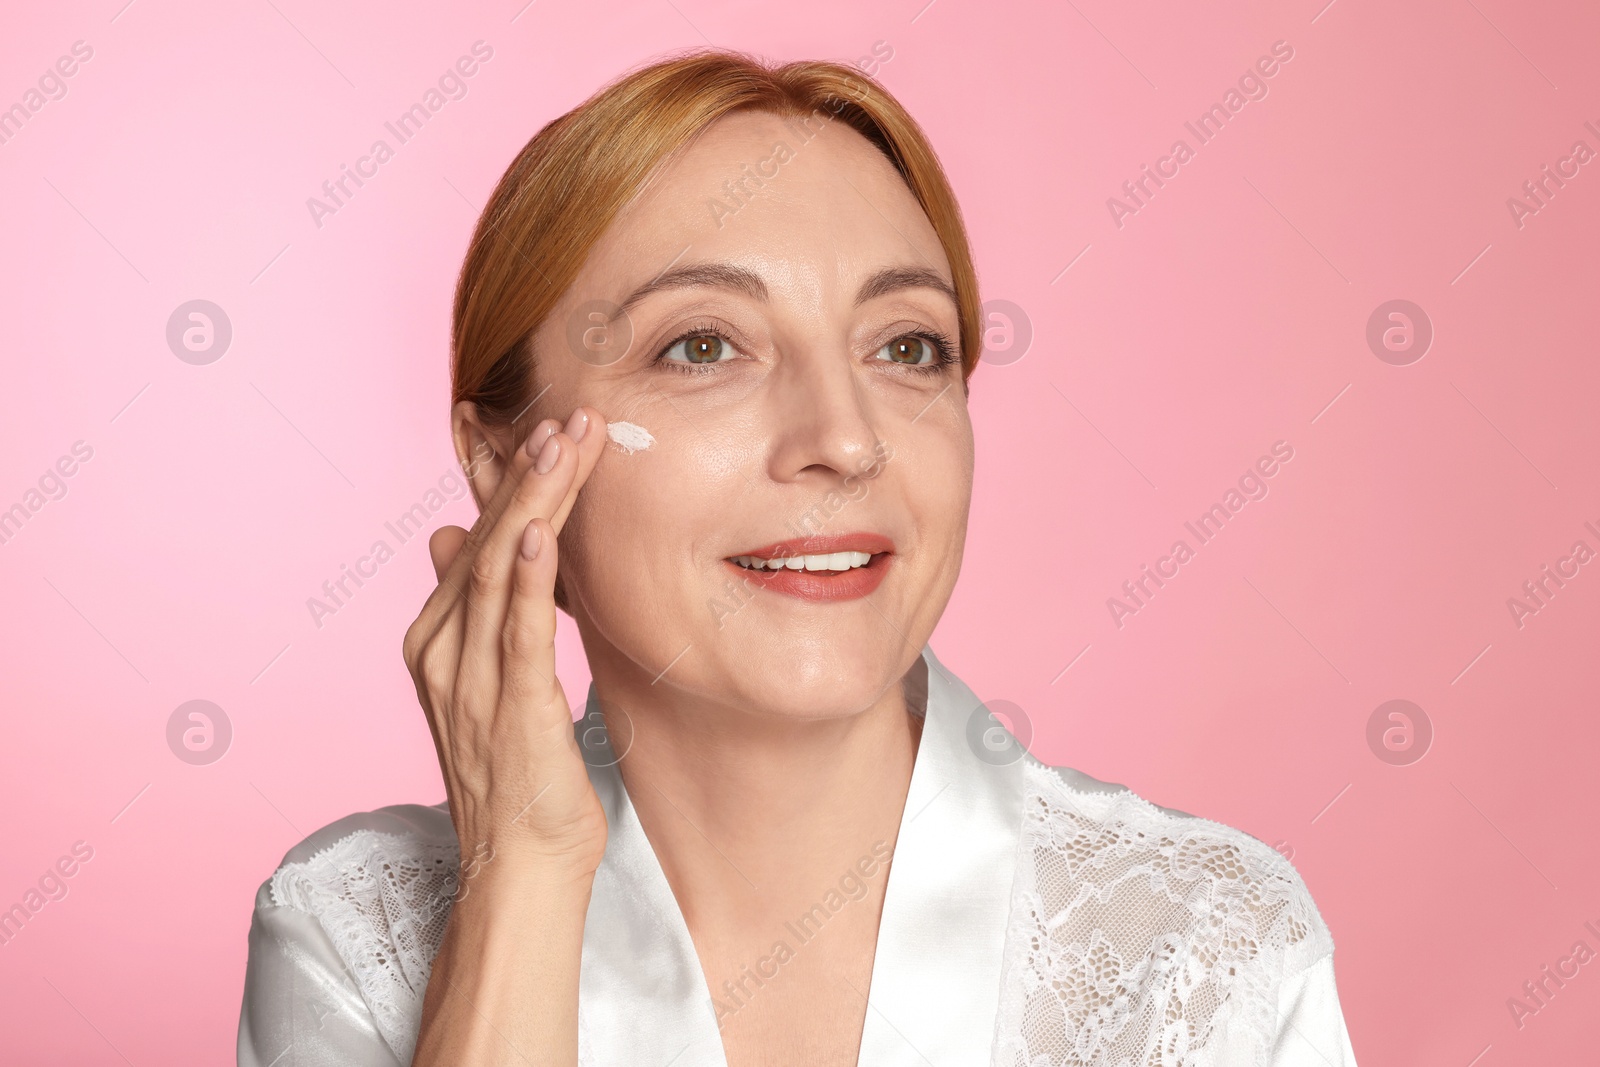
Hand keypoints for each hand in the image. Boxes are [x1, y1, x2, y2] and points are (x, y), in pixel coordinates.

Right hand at [402, 406, 609, 877]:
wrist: (515, 867)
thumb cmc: (516, 777)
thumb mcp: (489, 681)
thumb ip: (474, 611)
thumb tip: (452, 539)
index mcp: (437, 640)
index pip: (478, 542)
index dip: (515, 483)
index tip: (555, 431)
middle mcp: (442, 651)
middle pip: (486, 542)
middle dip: (529, 474)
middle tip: (570, 416)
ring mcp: (468, 679)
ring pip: (498, 569)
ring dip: (533, 501)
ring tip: (565, 444)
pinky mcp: (509, 707)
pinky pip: (515, 630)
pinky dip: (528, 575)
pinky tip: (540, 528)